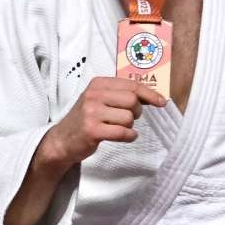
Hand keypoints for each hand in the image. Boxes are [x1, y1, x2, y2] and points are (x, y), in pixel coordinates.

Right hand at [39, 76, 165, 168]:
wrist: (62, 140)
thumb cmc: (86, 119)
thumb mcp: (98, 99)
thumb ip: (120, 95)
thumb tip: (151, 96)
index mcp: (97, 84)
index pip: (131, 85)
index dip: (149, 94)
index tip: (162, 102)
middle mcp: (94, 95)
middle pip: (132, 100)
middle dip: (136, 112)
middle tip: (129, 118)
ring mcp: (92, 113)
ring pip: (128, 118)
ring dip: (129, 126)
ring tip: (118, 128)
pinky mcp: (92, 130)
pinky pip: (122, 132)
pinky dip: (129, 137)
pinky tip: (124, 137)